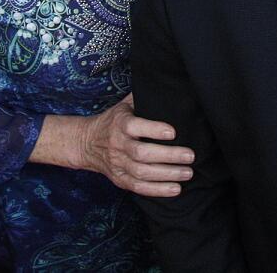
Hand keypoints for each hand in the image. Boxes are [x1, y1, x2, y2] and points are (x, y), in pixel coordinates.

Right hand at [80, 94, 194, 196]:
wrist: (86, 142)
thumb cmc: (114, 120)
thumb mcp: (125, 104)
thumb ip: (144, 98)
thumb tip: (170, 86)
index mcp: (120, 124)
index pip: (135, 126)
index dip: (154, 129)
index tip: (173, 132)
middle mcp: (118, 145)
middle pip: (142, 153)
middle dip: (168, 156)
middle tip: (190, 156)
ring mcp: (118, 164)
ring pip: (142, 173)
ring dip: (167, 175)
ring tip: (188, 173)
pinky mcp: (119, 179)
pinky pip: (138, 187)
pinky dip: (157, 190)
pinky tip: (175, 189)